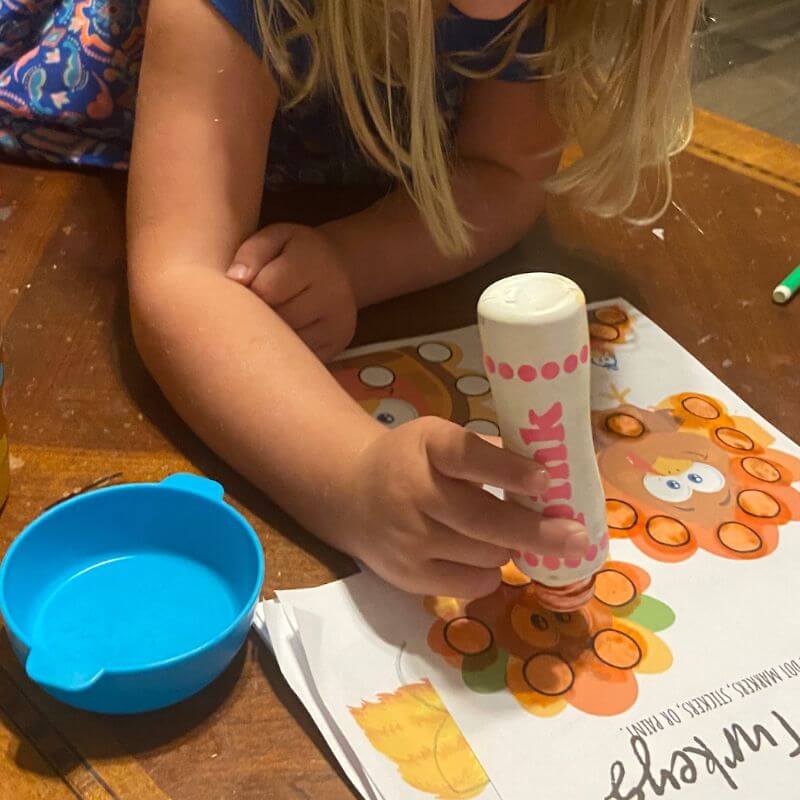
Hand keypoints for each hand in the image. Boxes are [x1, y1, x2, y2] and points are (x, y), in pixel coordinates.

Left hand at [226, 224, 356, 361]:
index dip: (246, 294)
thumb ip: (252, 254)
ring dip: (269, 338)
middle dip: (257, 318)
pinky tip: (280, 336)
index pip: (266, 290)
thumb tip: (235, 280)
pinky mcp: (336, 346)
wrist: (337, 269)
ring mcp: (337, 325)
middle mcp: (332, 295)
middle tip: (250, 310)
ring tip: (265, 322)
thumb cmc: (295, 254)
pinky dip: (284, 352)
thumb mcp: (274, 239)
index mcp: (312, 263)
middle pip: (277, 320)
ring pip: (288, 345)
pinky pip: (298, 358)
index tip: (245, 290)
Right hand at [340, 416, 589, 598]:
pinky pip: (469, 584)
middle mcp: (412, 492)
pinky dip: (489, 573)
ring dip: (510, 548)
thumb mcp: (439, 439)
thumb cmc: (411, 461)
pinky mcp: (408, 576)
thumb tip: (555, 478)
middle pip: (481, 519)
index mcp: (426, 446)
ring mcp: (407, 539)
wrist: (351, 495)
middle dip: (535, 530)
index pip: (467, 455)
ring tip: (518, 538)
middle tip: (577, 537)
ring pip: (482, 555)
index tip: (547, 480)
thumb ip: (487, 453)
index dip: (507, 470)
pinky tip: (487, 556)